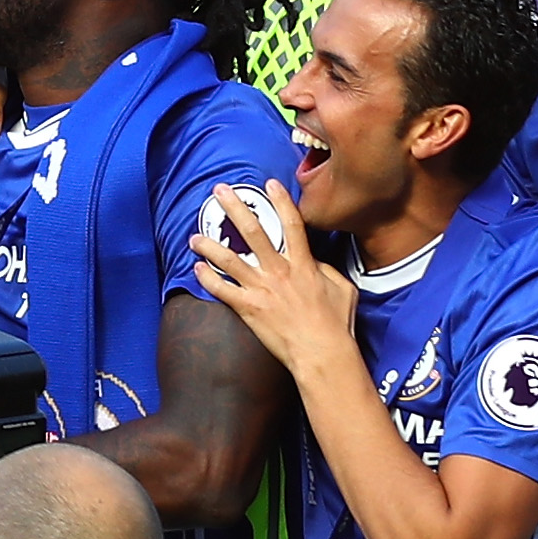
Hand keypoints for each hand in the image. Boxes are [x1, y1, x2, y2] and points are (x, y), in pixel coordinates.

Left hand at [183, 180, 350, 370]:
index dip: (280, 200)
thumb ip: (326, 269)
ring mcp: (261, 289)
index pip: (291, 224)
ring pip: (229, 259)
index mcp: (303, 264)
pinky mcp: (249, 308)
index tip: (268, 184)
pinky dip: (207, 279)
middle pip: (252, 232)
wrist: (323, 354)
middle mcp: (279, 271)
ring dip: (209, 245)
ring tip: (194, 236)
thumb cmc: (336, 325)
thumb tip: (315, 261)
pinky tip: (197, 269)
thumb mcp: (343, 288)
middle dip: (234, 207)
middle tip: (220, 191)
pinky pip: (222, 290)